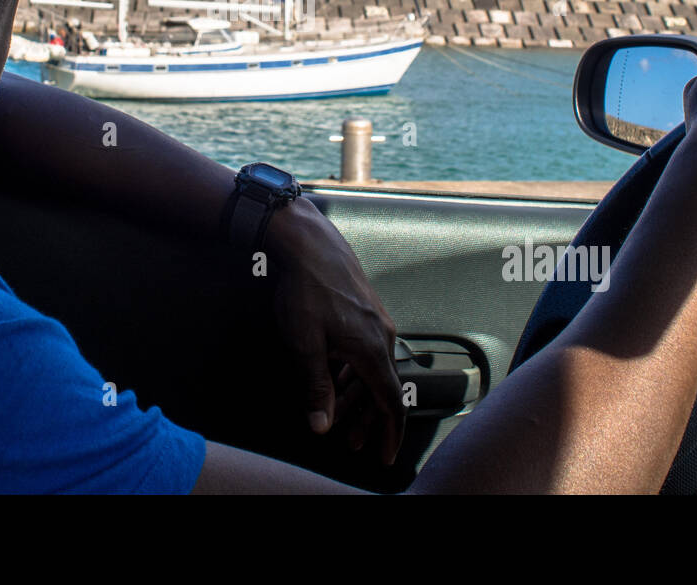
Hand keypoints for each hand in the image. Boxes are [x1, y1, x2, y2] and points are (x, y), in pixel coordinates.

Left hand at [263, 197, 404, 463]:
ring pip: (372, 368)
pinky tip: (334, 377)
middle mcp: (382, 335)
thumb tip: (321, 425)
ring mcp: (375, 319)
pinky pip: (366, 349)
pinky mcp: (365, 308)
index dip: (388, 432)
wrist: (309, 241)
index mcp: (373, 349)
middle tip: (352, 444)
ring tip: (338, 415)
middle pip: (382, 388)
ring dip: (356, 395)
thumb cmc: (306, 289)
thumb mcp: (305, 345)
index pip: (390, 402)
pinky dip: (353, 370)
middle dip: (366, 419)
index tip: (384, 454)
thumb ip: (316, 387)